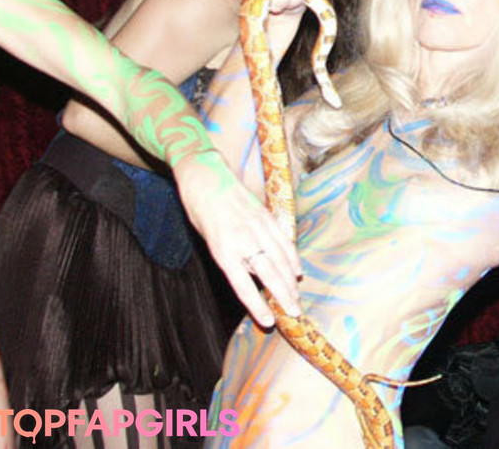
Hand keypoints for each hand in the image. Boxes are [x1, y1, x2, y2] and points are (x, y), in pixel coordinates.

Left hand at [173, 150, 301, 327]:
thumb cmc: (201, 211)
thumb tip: (253, 276)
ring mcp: (258, 227)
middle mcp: (243, 241)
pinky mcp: (267, 216)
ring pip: (280, 259)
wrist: (206, 177)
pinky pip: (284, 241)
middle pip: (269, 274)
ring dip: (290, 280)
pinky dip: (292, 258)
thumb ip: (231, 258)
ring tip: (297, 296)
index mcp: (223, 251)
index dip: (258, 305)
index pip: (244, 286)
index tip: (270, 321)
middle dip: (284, 296)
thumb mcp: (209, 240)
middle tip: (294, 313)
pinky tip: (296, 270)